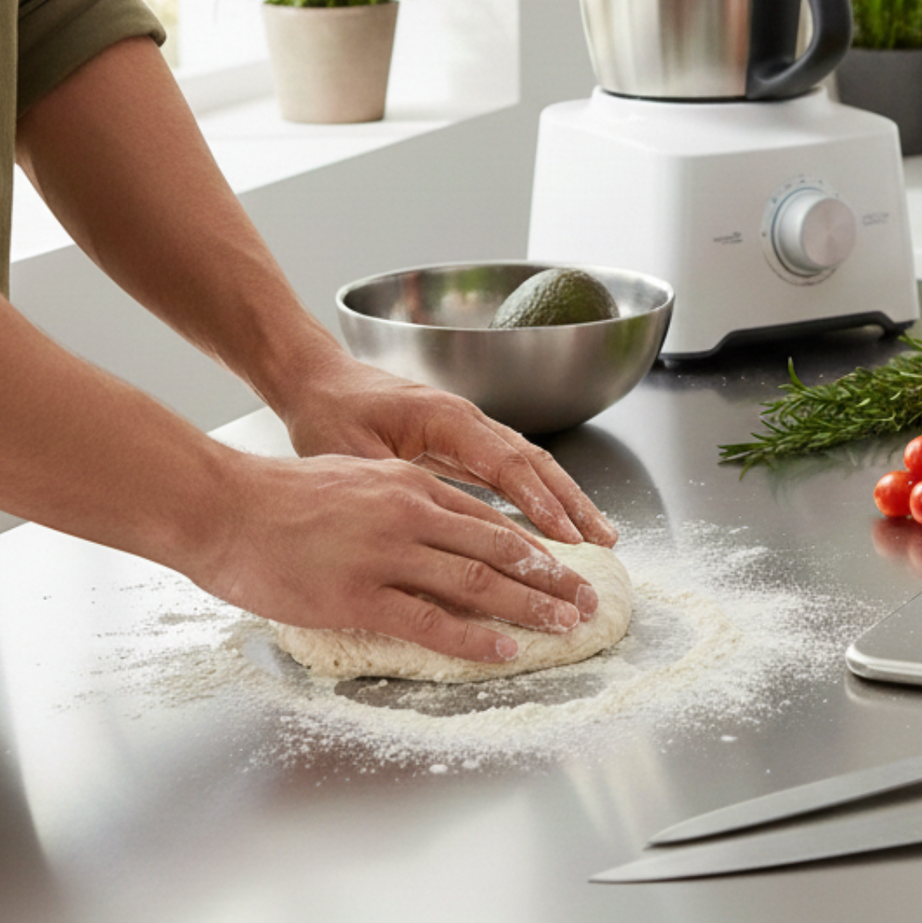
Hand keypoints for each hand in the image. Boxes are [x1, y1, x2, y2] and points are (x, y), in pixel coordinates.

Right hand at [194, 453, 599, 661]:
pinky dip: (476, 638)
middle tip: (588, 601)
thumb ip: (398, 501)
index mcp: (410, 485)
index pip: (491, 520)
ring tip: (566, 625)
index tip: (569, 567)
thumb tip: (433, 530)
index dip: (537, 547)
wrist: (219, 506)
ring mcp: (387, 555)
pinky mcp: (359, 595)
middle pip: (502, 550)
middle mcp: (410, 514)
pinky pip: (431, 622)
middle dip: (553, 579)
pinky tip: (507, 649)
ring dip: (531, 607)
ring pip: (479, 584)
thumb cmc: (277, 497)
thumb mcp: (354, 479)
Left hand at [276, 355, 618, 547]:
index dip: (540, 503)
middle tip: (604, 541)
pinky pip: (514, 472)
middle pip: (535, 462)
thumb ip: (392, 488)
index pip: (507, 464)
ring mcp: (470, 432)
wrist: (317, 381)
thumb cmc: (328, 413)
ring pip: (532, 466)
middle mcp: (468, 421)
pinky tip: (557, 525)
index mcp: (445, 418)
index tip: (567, 538)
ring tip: (598, 536)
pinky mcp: (464, 445)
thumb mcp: (351, 454)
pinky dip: (541, 498)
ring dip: (566, 500)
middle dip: (573, 502)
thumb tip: (425, 530)